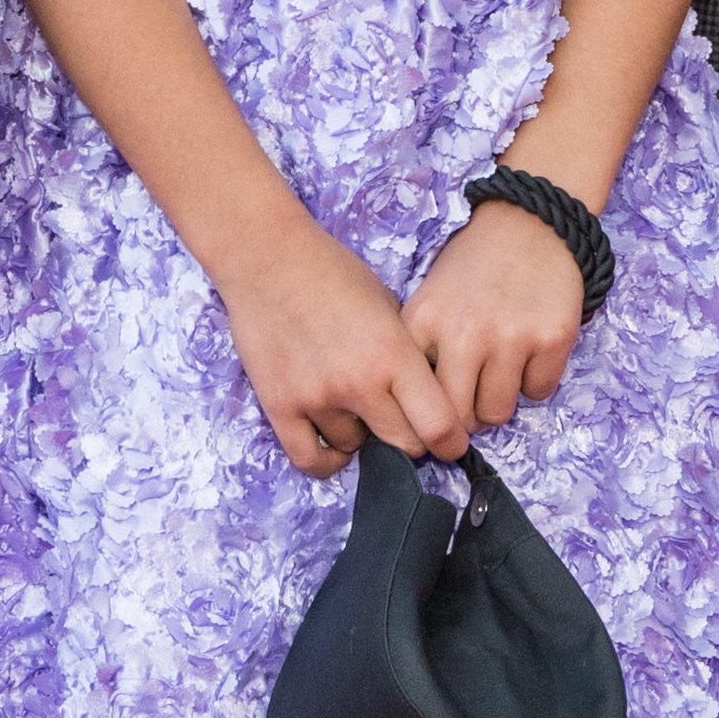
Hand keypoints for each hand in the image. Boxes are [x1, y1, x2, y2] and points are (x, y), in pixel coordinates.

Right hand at [223, 217, 471, 481]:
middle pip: (403, 446)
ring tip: (353, 405)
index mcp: (394, 353)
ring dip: (361, 435)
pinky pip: (310, 460)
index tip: (450, 443)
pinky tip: (335, 443)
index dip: (451, 442)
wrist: (267, 257)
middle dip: (411, 440)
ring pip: (355, 448)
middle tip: (404, 424)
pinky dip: (328, 460)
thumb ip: (407, 356)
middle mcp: (359, 383)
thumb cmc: (333, 274)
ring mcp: (317, 398)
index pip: (438, 426)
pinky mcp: (280, 406)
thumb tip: (428, 401)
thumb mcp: (389, 306)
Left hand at [400, 199, 588, 438]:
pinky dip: (535, 380)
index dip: (425, 414)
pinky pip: (539, 392)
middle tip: (471, 399)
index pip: (417, 398)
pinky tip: (529, 350)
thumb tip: (416, 414)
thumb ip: (421, 350)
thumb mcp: (429, 298)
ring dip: (499, 401)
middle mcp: (465, 333)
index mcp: (425, 321)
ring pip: (499, 413)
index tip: (432, 418)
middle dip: (465, 418)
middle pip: (459, 418)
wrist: (528, 223)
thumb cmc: (473, 268)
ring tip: (499, 369)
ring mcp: (511, 337)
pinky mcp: (552, 338)